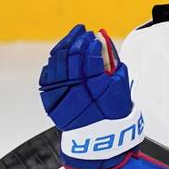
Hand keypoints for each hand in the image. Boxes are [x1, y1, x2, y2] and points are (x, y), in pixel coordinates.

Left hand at [39, 24, 141, 168]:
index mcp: (96, 86)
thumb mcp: (121, 86)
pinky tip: (60, 54)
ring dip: (64, 46)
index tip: (93, 35)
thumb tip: (102, 40)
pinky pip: (47, 75)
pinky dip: (54, 62)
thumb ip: (112, 62)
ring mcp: (60, 94)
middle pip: (72, 56)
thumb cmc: (113, 111)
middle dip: (77, 39)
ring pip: (57, 62)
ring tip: (72, 37)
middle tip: (82, 31)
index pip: (89, 56)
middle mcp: (76, 89)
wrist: (98, 137)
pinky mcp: (49, 99)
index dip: (90, 43)